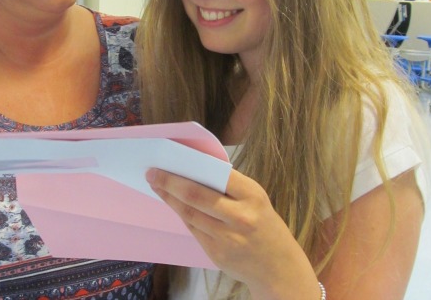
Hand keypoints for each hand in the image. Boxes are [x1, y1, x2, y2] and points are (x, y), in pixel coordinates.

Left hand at [146, 168, 320, 298]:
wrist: (279, 268)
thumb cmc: (264, 225)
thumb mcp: (255, 199)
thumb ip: (230, 186)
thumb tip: (193, 168)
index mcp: (253, 195)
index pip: (216, 176)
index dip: (187, 170)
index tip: (166, 161)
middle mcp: (240, 216)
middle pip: (196, 196)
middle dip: (169, 183)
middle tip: (151, 173)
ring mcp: (228, 238)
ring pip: (190, 213)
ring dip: (170, 199)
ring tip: (157, 187)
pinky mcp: (216, 254)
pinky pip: (193, 229)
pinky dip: (181, 215)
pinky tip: (173, 205)